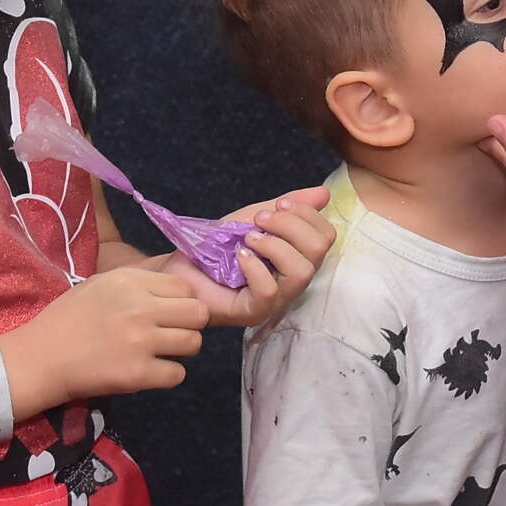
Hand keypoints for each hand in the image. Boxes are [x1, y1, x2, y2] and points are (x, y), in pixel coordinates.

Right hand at [4, 265, 208, 404]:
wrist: (38, 359)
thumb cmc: (67, 319)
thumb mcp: (101, 285)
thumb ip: (139, 286)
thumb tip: (177, 293)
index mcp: (130, 281)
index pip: (185, 288)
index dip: (181, 302)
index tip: (168, 313)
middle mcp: (140, 307)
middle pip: (199, 313)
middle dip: (190, 325)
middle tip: (171, 334)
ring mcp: (141, 341)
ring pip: (194, 343)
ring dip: (181, 351)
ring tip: (159, 353)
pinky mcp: (138, 374)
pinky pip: (178, 374)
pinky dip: (167, 376)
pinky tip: (149, 372)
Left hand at [154, 187, 334, 327]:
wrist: (180, 267)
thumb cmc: (217, 247)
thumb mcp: (255, 218)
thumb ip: (289, 207)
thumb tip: (324, 193)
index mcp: (298, 257)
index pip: (325, 236)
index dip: (306, 214)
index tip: (278, 204)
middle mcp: (293, 281)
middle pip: (318, 250)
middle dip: (290, 225)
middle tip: (259, 220)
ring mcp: (276, 300)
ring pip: (301, 271)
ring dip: (274, 244)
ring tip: (248, 238)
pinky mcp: (254, 312)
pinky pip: (269, 291)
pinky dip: (254, 266)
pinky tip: (238, 256)